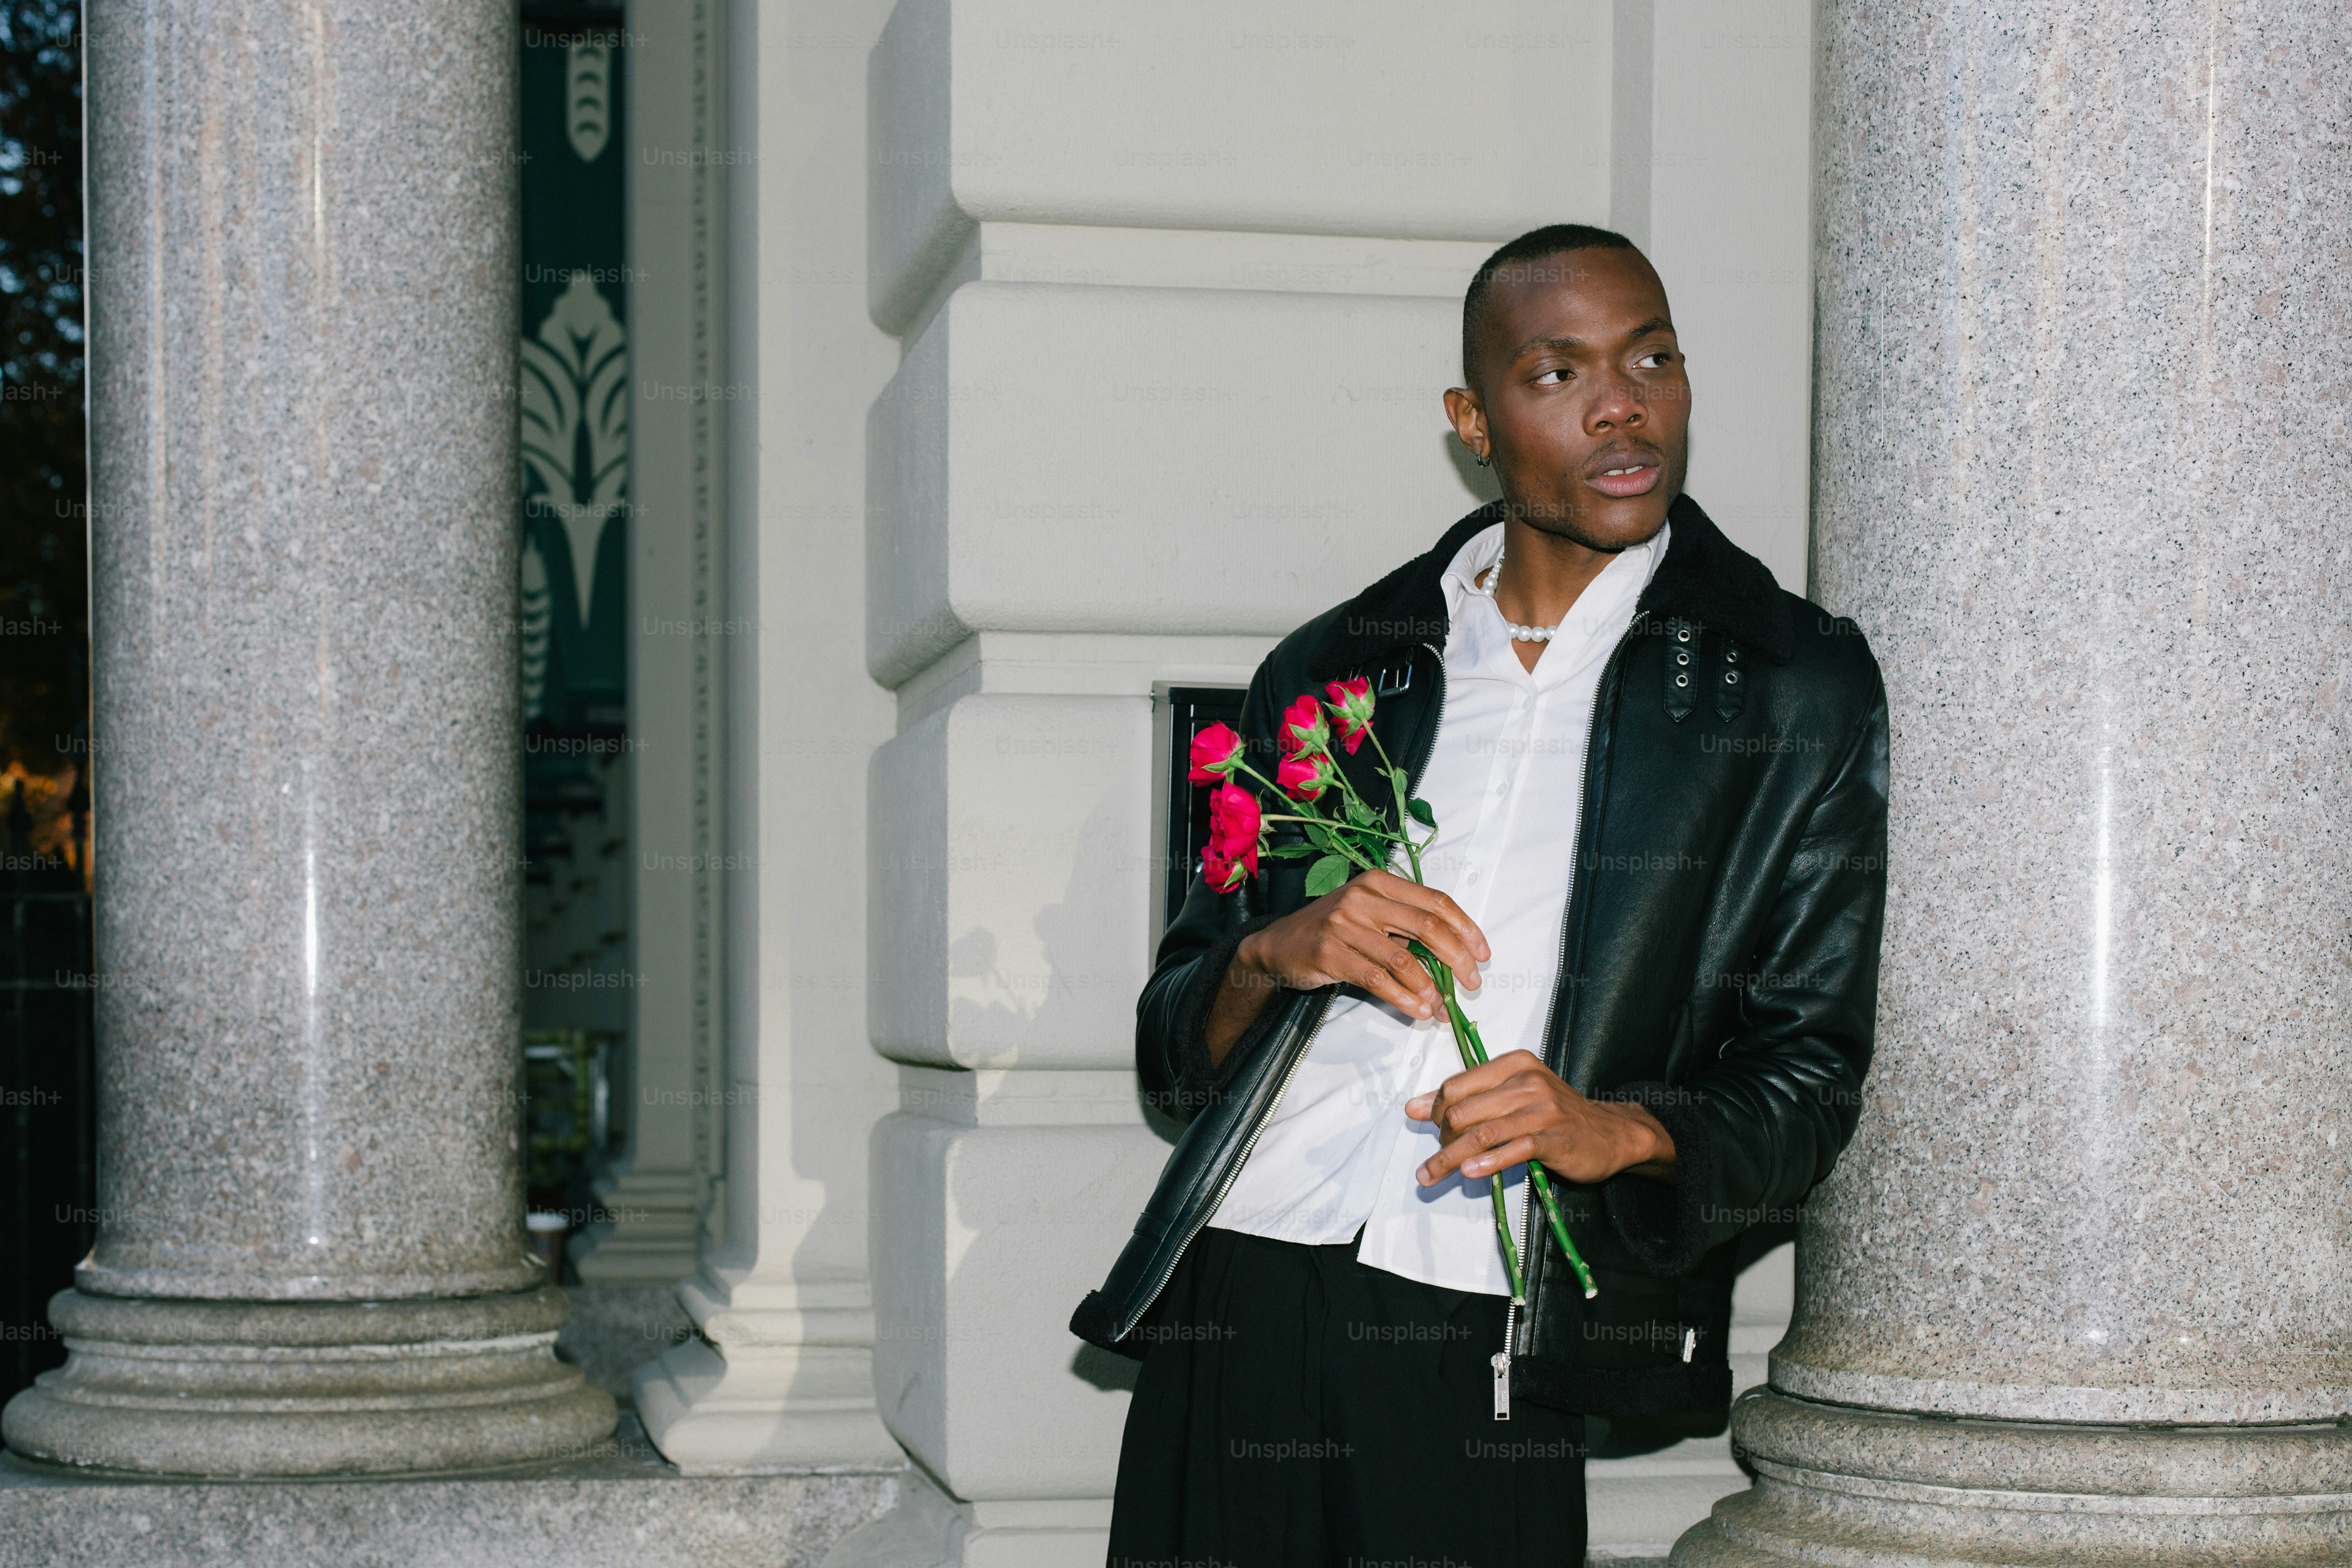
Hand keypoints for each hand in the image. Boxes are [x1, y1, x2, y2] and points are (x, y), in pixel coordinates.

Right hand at [1203, 871, 1489, 1065]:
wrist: (1278, 944)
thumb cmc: (1334, 931)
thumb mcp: (1370, 917)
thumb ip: (1406, 928)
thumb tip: (1455, 958)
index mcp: (1379, 881)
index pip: (1436, 901)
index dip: (1466, 928)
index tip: (1483, 954)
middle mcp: (1363, 896)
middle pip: (1427, 925)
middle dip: (1457, 958)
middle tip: (1472, 983)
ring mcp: (1343, 922)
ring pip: (1403, 958)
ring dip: (1429, 987)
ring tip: (1440, 1007)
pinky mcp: (1328, 951)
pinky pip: (1377, 978)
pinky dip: (1404, 997)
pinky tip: (1418, 1010)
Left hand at [1406, 1050, 1675, 1186]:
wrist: (1610, 1133)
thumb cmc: (1555, 1114)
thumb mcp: (1512, 1096)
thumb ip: (1467, 1098)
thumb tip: (1414, 1108)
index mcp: (1513, 1064)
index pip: (1456, 1085)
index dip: (1435, 1110)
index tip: (1432, 1130)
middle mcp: (1527, 1081)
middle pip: (1463, 1110)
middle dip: (1441, 1138)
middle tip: (1436, 1160)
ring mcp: (1542, 1109)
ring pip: (1481, 1133)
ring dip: (1449, 1158)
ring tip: (1429, 1176)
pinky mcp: (1554, 1138)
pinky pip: (1513, 1150)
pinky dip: (1487, 1163)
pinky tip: (1470, 1173)